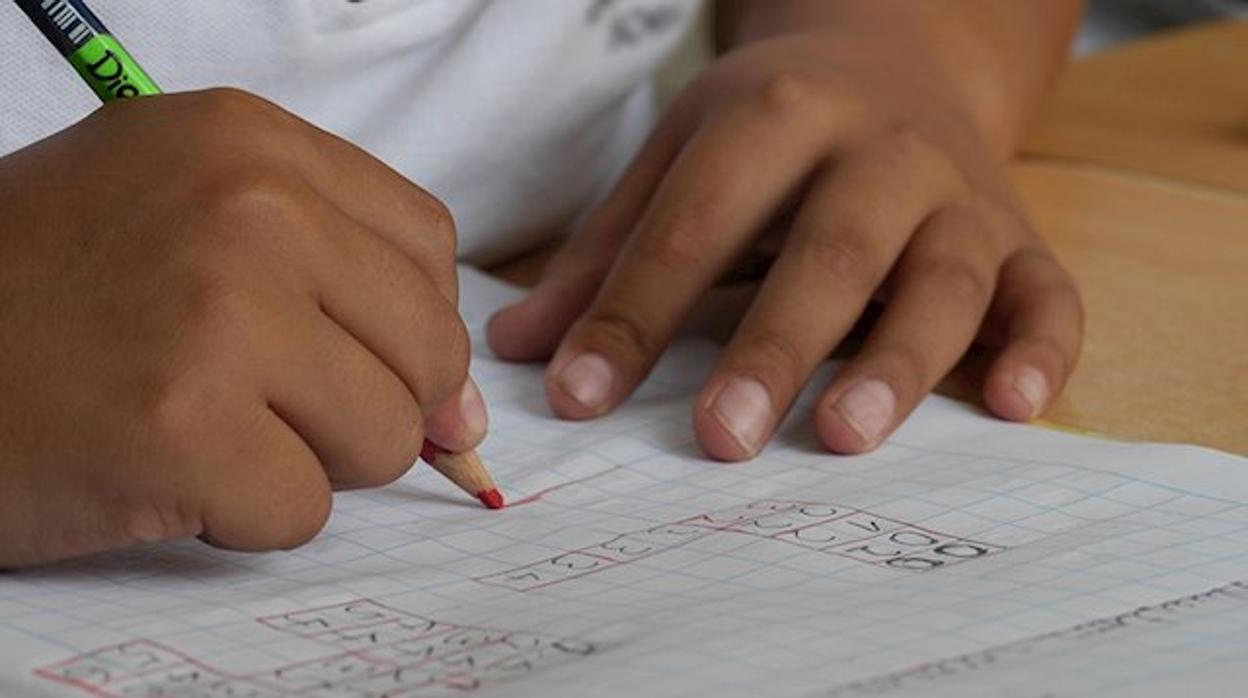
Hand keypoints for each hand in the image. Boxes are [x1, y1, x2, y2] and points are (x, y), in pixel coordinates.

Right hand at [0, 89, 483, 567]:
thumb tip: (466, 413)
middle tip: (266, 402)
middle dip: (369, 403)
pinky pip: (304, 510)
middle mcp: (248, 209)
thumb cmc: (48, 294)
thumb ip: (341, 288)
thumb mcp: (190, 222)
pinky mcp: (183, 429)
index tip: (363, 359)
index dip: (408, 323)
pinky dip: (244, 514)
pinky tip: (166, 469)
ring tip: (208, 426)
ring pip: (385, 437)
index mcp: (251, 143)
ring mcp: (219, 316)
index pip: (427, 247)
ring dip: (307, 460)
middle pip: (428, 348)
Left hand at [488, 33, 1081, 459]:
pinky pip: (1049, 294)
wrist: (898, 61)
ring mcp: (960, 195)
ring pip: (944, 279)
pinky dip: (1043, 349)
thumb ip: (605, 255)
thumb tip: (515, 352)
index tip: (577, 400)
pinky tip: (1014, 408)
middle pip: (830, 250)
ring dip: (899, 360)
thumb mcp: (679, 160)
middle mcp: (878, 151)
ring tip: (844, 436)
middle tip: (721, 438)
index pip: (694, 225)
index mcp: (774, 118)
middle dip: (774, 345)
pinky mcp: (1022, 238)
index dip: (633, 314)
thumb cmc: (771, 133)